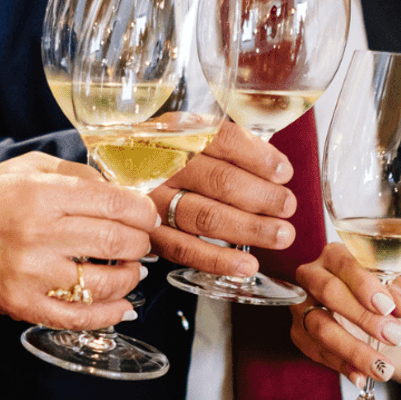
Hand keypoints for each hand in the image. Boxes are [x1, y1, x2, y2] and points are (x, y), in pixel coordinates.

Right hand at [0, 152, 157, 329]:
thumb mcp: (25, 168)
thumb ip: (74, 172)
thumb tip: (119, 189)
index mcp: (40, 193)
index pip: (112, 202)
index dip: (141, 211)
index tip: (147, 215)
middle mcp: (38, 233)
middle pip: (116, 241)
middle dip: (141, 242)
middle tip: (142, 242)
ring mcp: (30, 273)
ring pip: (104, 282)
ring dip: (130, 277)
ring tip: (130, 270)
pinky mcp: (22, 305)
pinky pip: (77, 317)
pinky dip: (109, 314)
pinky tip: (121, 306)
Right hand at [148, 121, 296, 275]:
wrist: (112, 173)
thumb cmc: (163, 156)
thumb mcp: (189, 135)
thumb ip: (228, 148)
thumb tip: (277, 171)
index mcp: (177, 133)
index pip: (223, 140)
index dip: (258, 157)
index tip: (284, 172)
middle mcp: (163, 164)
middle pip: (219, 180)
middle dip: (261, 196)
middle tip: (287, 206)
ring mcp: (153, 200)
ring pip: (206, 216)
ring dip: (249, 229)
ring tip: (280, 235)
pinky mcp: (149, 233)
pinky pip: (185, 249)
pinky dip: (218, 260)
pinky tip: (246, 265)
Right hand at [291, 242, 400, 385]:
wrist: (374, 318)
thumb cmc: (381, 296)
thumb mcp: (393, 289)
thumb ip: (396, 292)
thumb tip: (400, 305)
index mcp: (334, 256)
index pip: (344, 264)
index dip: (365, 285)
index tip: (388, 306)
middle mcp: (311, 276)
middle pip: (329, 292)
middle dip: (363, 317)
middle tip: (394, 336)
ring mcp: (301, 306)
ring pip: (321, 327)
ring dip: (354, 350)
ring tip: (383, 368)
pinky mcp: (299, 334)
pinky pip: (318, 352)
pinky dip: (343, 366)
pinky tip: (362, 377)